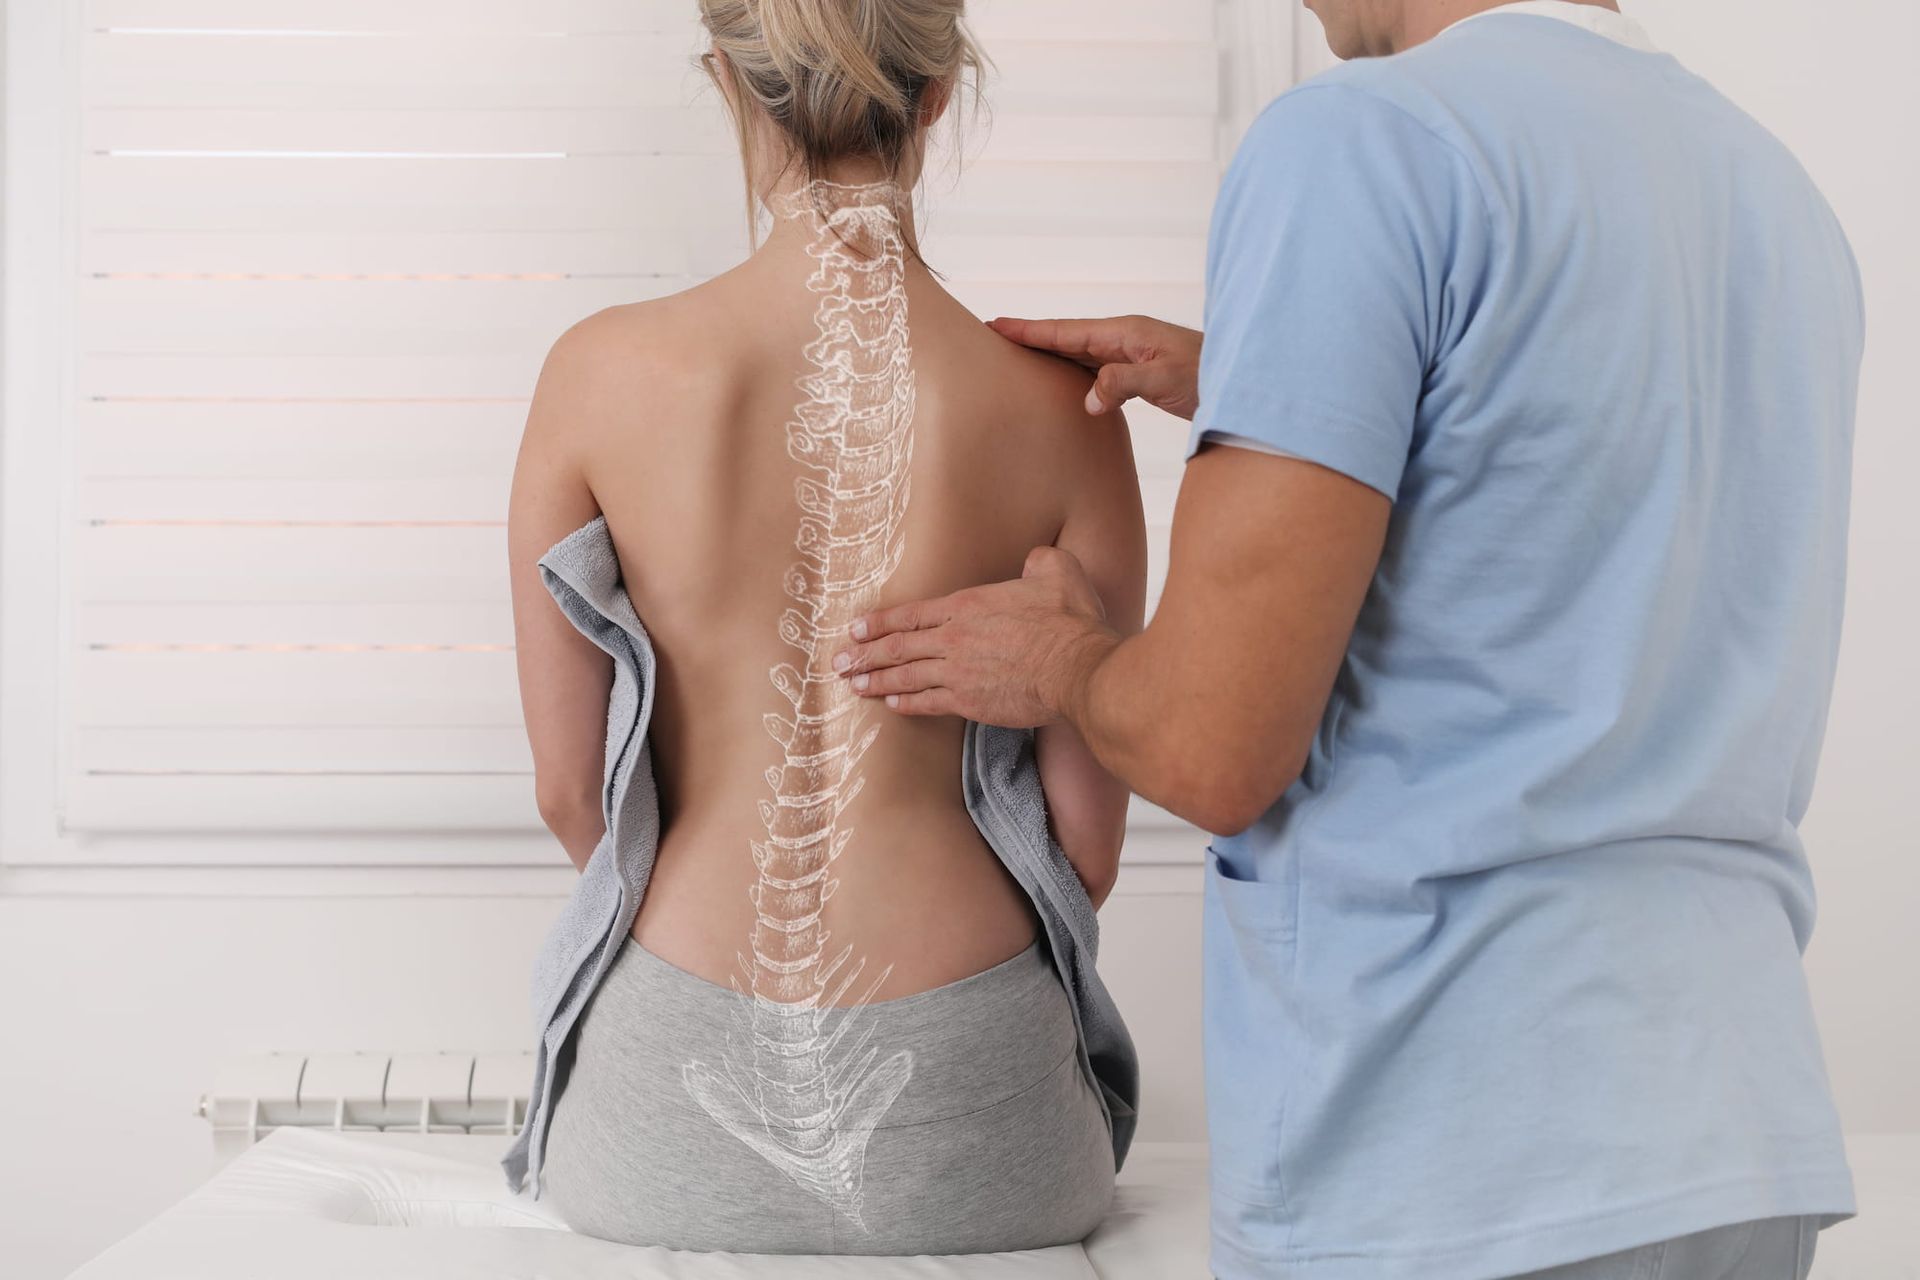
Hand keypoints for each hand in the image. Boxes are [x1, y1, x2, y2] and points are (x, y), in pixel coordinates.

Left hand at [830, 546, 1118, 727]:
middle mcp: (954, 639)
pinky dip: (907, 703)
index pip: (911, 614)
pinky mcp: (970, 702)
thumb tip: (1035, 559)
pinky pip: (928, 702)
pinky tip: (892, 704)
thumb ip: (1040, 561)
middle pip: (898, 646)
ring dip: (876, 681)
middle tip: (839, 664)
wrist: (1078, 669)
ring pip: (905, 677)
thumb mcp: (1057, 572)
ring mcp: (959, 673)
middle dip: (864, 655)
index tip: (855, 629)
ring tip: (853, 685)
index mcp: (968, 605)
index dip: (878, 622)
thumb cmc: (1068, 621)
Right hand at [990, 314, 1202, 419]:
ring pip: (1080, 353)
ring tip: (1020, 357)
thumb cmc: (1211, 377)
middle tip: (994, 337)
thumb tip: (1087, 399)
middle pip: (1067, 337)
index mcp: (1125, 332)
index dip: (1030, 330)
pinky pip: (1097, 370)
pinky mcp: (1141, 372)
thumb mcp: (1164, 378)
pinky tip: (1065, 383)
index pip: (1066, 330)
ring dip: (1050, 355)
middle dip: (1032, 337)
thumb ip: (1123, 383)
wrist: (1244, 384)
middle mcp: (1125, 339)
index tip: (996, 326)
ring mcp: (1132, 354)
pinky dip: (1074, 374)